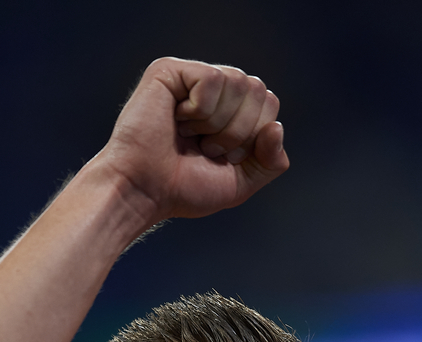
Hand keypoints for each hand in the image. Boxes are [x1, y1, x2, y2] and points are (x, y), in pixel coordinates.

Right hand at [101, 57, 288, 222]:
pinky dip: (200, 111)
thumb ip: (270, 161)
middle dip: (239, 131)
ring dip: (219, 124)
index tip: (221, 158)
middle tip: (205, 149)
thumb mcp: (240, 183)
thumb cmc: (183, 189)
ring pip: (239, 82)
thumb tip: (276, 127)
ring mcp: (190, 76)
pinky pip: (212, 79)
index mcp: (229, 109)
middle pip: (259, 89)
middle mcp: (212, 89)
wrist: (144, 192)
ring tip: (190, 136)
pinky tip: (177, 120)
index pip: (269, 104)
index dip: (253, 137)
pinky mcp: (170, 70)